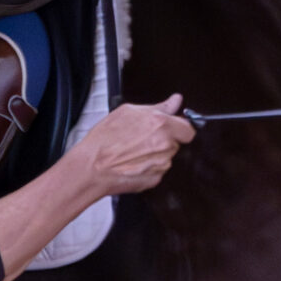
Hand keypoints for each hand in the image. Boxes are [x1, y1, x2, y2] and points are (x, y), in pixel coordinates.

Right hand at [75, 94, 193, 195]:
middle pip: (176, 142)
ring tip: (133, 150)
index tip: (171, 127)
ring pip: (166, 156)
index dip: (179, 127)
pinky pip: (158, 170)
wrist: (92, 167)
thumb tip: (174, 101)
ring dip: (155, 153)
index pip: (188, 128)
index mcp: (161, 125)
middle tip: (143, 138)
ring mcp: (162, 164)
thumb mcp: (128, 112)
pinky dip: (148, 166)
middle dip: (165, 139)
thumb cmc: (104, 140)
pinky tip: (132, 162)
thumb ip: (158, 106)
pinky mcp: (155, 179)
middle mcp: (165, 145)